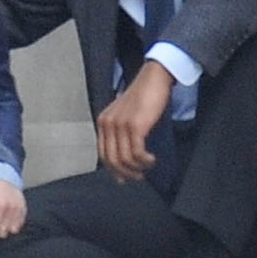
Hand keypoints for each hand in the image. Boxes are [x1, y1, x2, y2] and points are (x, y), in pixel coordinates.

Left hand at [97, 60, 174, 182]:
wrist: (153, 79)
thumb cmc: (143, 96)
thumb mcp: (125, 114)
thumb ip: (120, 132)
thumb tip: (124, 157)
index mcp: (103, 121)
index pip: (103, 154)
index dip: (113, 170)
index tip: (124, 178)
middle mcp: (108, 123)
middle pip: (111, 160)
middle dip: (125, 173)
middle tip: (139, 176)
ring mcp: (120, 125)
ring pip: (124, 159)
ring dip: (137, 167)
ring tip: (148, 166)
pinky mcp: (134, 125)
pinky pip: (136, 153)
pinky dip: (144, 160)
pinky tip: (151, 159)